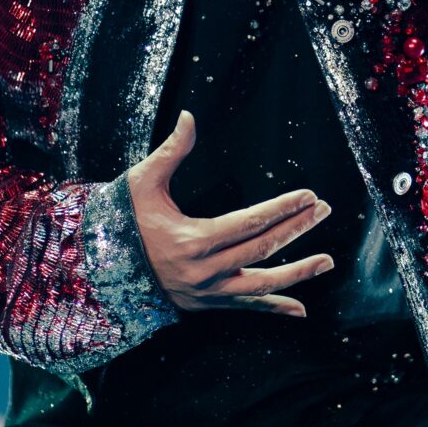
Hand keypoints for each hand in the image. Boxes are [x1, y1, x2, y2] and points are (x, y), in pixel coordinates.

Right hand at [126, 110, 333, 317]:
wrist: (99, 267)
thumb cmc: (123, 221)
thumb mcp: (142, 183)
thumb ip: (171, 151)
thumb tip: (189, 116)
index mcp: (192, 240)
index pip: (250, 223)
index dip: (282, 209)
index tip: (308, 196)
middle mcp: (204, 271)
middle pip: (262, 249)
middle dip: (297, 229)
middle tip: (324, 210)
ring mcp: (207, 293)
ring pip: (261, 285)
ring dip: (298, 273)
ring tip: (327, 261)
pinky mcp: (206, 305)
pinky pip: (247, 308)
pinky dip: (275, 308)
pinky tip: (301, 309)